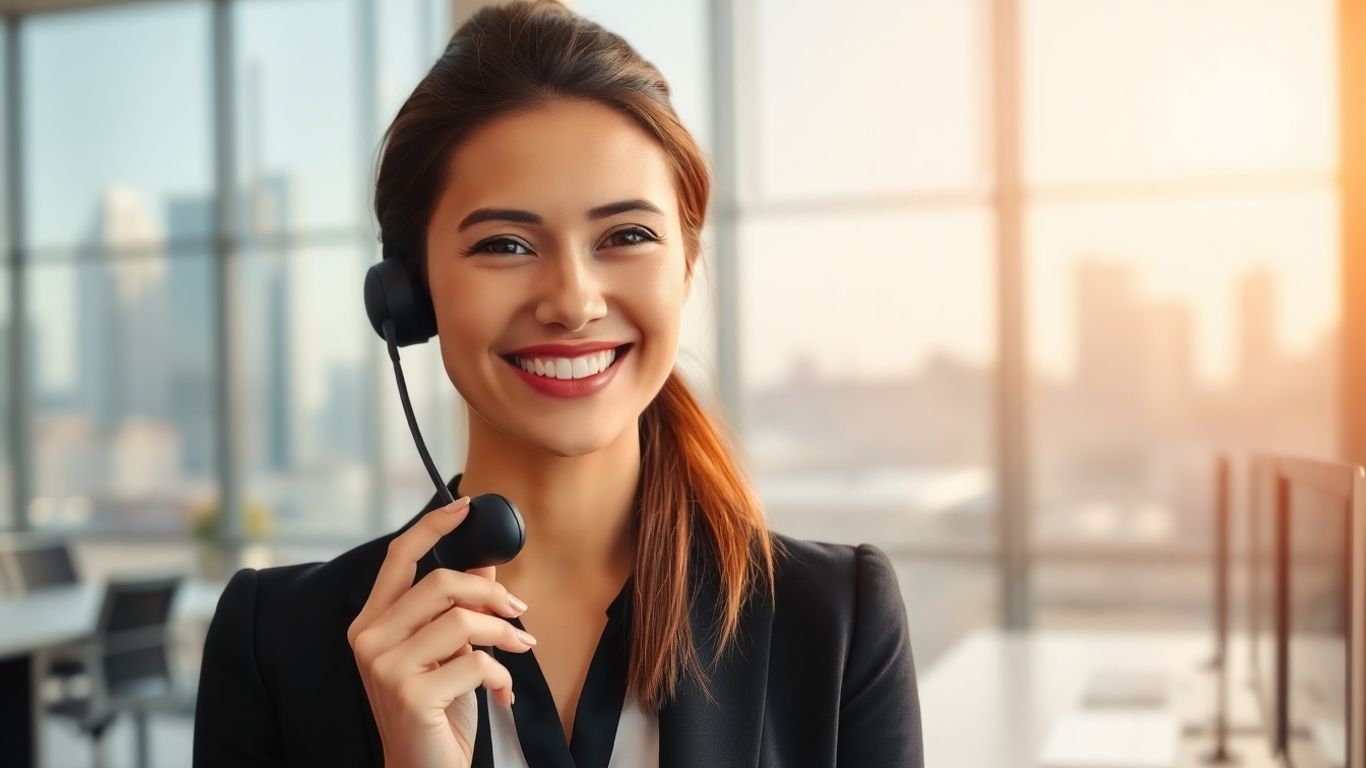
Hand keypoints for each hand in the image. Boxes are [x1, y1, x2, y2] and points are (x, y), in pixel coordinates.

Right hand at [347, 496, 536, 767]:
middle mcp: (369, 640)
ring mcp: (385, 668)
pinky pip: (476, 662)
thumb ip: (457, 607)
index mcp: (371, 622)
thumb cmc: (434, 713)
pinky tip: (503, 692)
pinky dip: (502, 674)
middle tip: (517, 609)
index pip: (397, 557)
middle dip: (489, 592)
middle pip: (440, 582)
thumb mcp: (445, 653)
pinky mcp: (411, 695)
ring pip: (462, 621)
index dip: (432, 525)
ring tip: (520, 650)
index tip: (464, 506)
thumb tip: (484, 560)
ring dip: (504, 634)